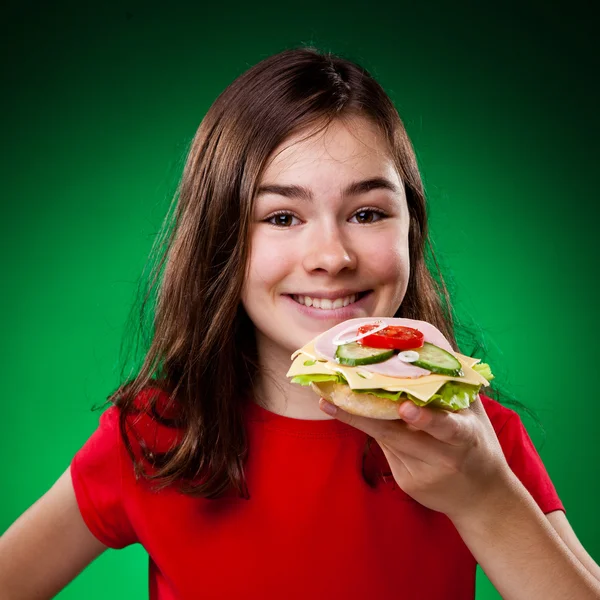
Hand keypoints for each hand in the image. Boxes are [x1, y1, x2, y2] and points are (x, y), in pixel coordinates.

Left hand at [319, 395, 512, 519]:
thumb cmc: (479, 445)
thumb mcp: (476, 417)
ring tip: (328, 400)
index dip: (426, 418)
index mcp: (465, 438)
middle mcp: (442, 458)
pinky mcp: (408, 483)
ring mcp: (422, 474)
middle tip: (331, 399)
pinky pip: (387, 450)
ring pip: (386, 441)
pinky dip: (372, 428)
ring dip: (356, 419)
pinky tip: (348, 413)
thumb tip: (427, 351)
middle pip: (398, 436)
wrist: (483, 499)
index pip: (446, 428)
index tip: (405, 407)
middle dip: (363, 416)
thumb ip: (454, 389)